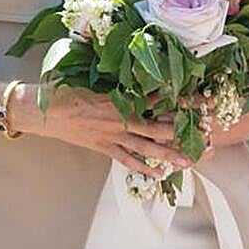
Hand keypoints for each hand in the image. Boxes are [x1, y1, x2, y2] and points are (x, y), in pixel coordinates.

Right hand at [11, 84, 191, 176]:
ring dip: (169, 154)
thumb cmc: (67, 91)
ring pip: (146, 148)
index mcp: (119, 99)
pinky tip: (157, 175)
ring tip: (189, 160)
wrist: (43, 112)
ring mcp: (112, 137)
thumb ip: (119, 82)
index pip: (156, 98)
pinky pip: (127, 160)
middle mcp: (120, 119)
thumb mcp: (95, 81)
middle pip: (158, 126)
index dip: (179, 99)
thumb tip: (139, 74)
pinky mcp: (103, 149)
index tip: (199, 99)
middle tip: (205, 134)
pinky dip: (142, 168)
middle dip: (183, 130)